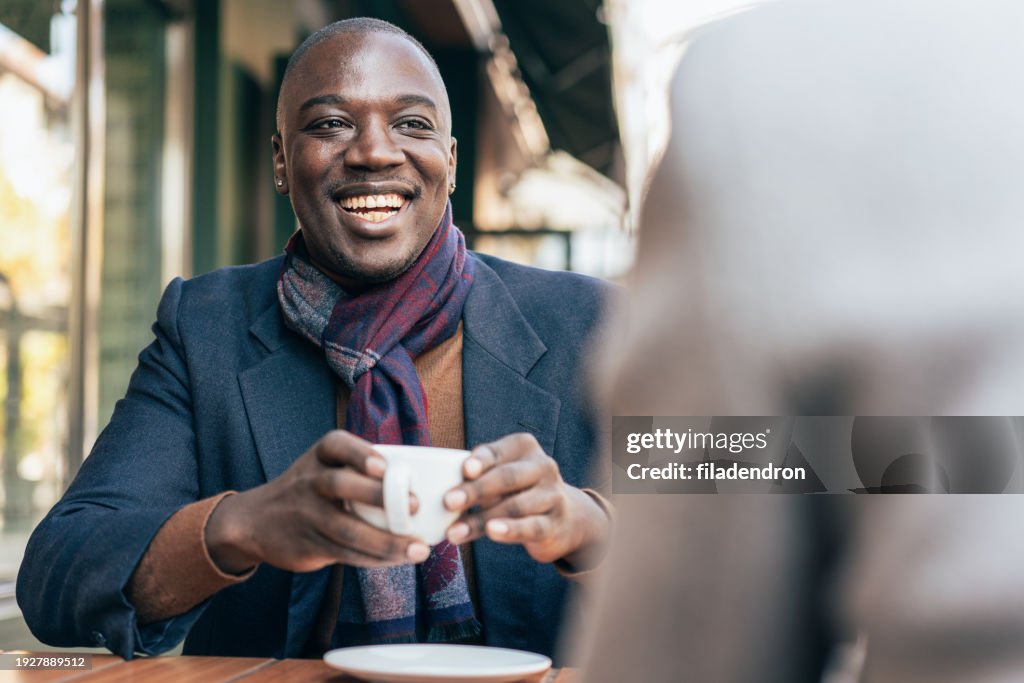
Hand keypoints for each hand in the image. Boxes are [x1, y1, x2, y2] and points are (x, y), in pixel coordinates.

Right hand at [205, 430, 429, 573]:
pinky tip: (398, 560)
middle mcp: (310, 481)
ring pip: (347, 529)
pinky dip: (374, 559)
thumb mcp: (323, 467)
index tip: (383, 466)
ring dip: (386, 542)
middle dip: (378, 495)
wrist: (255, 521)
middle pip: (340, 485)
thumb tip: (420, 486)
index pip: (337, 445)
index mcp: (320, 456)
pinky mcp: (309, 544)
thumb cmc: (309, 490)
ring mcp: (307, 514)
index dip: (360, 454)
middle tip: (415, 505)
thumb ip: (358, 471)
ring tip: (418, 550)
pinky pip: (345, 553)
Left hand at [442, 433, 609, 565]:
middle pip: (507, 477)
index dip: (481, 460)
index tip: (465, 470)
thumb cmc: (517, 492)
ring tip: (455, 532)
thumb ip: (477, 479)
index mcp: (523, 447)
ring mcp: (553, 495)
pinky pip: (531, 527)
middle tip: (449, 501)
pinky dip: (510, 530)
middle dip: (476, 490)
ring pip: (515, 506)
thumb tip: (441, 494)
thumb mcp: (500, 477)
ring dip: (481, 520)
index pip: (498, 452)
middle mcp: (542, 466)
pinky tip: (493, 533)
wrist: (564, 519)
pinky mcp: (555, 524)